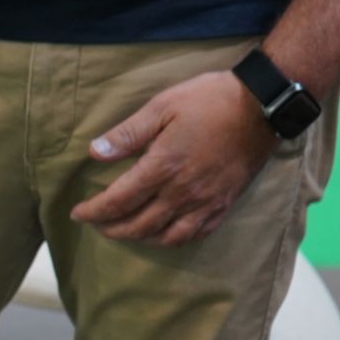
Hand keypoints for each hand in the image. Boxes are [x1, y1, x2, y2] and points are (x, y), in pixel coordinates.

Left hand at [69, 71, 279, 246]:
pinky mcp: (224, 204)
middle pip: (138, 225)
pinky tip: (163, 233)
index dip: (94, 211)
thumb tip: (94, 152)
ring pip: (165, 236)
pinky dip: (172, 239)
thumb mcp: (162, 106)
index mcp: (163, 167)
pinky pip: (195, 234)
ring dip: (139, 238)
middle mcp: (182, 192)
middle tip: (96, 224)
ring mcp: (206, 202)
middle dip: (111, 229)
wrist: (262, 106)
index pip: (118, 201)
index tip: (77, 213)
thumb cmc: (209, 100)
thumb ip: (127, 134)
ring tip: (124, 231)